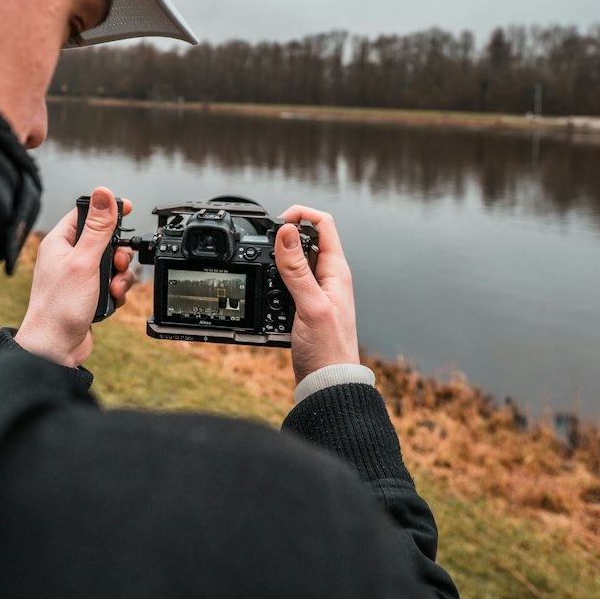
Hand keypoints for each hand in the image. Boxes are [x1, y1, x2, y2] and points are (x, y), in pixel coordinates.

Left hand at [15, 188, 134, 366]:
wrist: (55, 348)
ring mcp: (79, 276)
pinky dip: (117, 290)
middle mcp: (68, 257)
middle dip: (119, 252)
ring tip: (114, 287)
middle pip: (105, 240)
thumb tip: (104, 194)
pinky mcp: (89, 293)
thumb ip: (97, 228)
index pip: (86, 214)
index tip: (128, 209)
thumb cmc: (59, 307)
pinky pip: (112, 283)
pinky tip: (111, 299)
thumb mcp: (84, 261)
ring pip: (112, 263)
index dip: (108, 211)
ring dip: (120, 275)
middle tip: (119, 263)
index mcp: (59, 242)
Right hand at [273, 204, 359, 387]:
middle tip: (263, 249)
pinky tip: (267, 297)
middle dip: (282, 239)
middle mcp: (328, 277)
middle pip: (304, 239)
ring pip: (292, 262)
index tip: (277, 223)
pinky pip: (286, 284)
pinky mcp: (304, 306)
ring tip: (264, 275)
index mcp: (336, 270)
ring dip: (276, 263)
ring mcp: (316, 292)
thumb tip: (286, 232)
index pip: (323, 224)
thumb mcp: (310, 306)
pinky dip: (273, 284)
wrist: (328, 384)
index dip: (300, 214)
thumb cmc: (328, 351)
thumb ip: (297, 269)